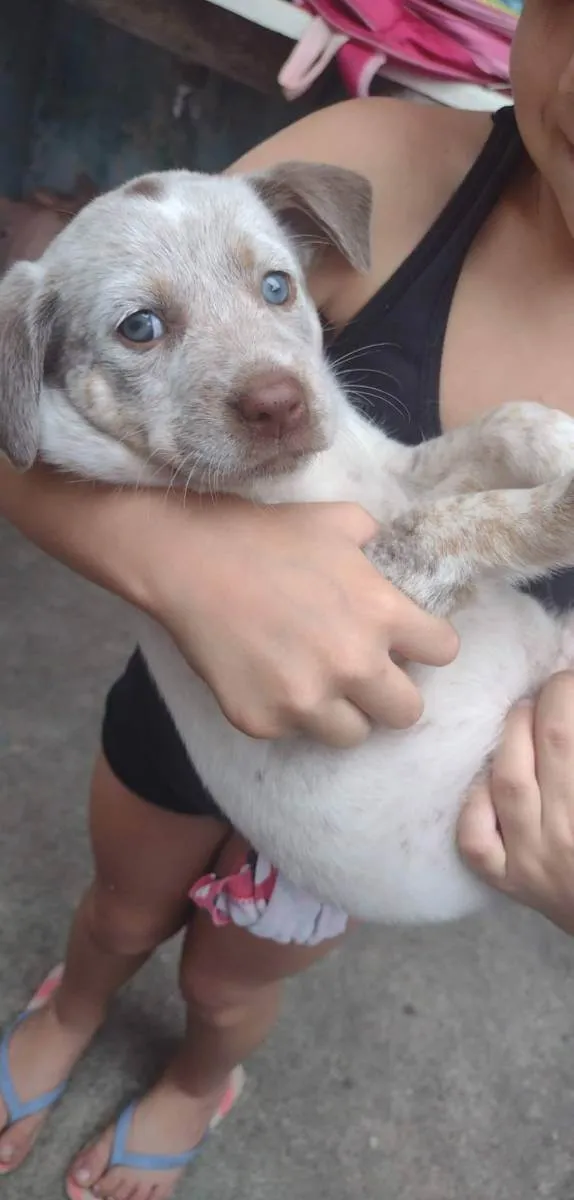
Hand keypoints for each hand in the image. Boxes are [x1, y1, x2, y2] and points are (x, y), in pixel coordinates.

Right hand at [148, 498, 458, 746]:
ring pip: (352, 734)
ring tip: (317, 682)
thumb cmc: (266, 534)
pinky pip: (294, 732)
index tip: (408, 641)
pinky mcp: (263, 722)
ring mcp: (306, 700)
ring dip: (343, 712)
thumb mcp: (339, 521)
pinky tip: (268, 676)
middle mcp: (353, 665)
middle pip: (408, 713)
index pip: (444, 652)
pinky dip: (287, 711)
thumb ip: (377, 544)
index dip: (428, 644)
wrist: (188, 561)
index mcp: (382, 614)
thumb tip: (390, 556)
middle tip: (367, 674)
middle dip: (393, 693)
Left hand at [458, 672, 573, 932]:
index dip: (570, 693)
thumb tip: (567, 693)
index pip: (570, 735)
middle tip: (558, 688)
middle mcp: (571, 834)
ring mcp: (535, 862)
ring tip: (524, 712)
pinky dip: (476, 801)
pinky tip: (490, 778)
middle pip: (553, 743)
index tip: (572, 678)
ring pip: (509, 780)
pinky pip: (475, 838)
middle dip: (552, 701)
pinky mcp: (508, 882)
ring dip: (514, 733)